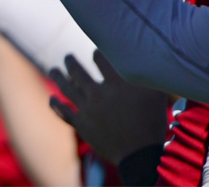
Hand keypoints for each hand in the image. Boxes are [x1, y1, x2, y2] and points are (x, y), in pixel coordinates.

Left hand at [47, 51, 168, 164]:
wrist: (141, 155)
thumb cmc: (153, 123)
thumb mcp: (156, 94)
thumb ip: (147, 74)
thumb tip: (146, 57)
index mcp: (116, 82)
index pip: (99, 58)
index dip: (97, 53)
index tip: (95, 52)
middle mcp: (98, 92)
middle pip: (76, 70)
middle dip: (71, 61)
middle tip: (68, 56)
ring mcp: (87, 109)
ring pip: (66, 87)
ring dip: (58, 76)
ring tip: (53, 70)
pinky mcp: (81, 125)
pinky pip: (63, 111)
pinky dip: (56, 104)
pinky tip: (52, 99)